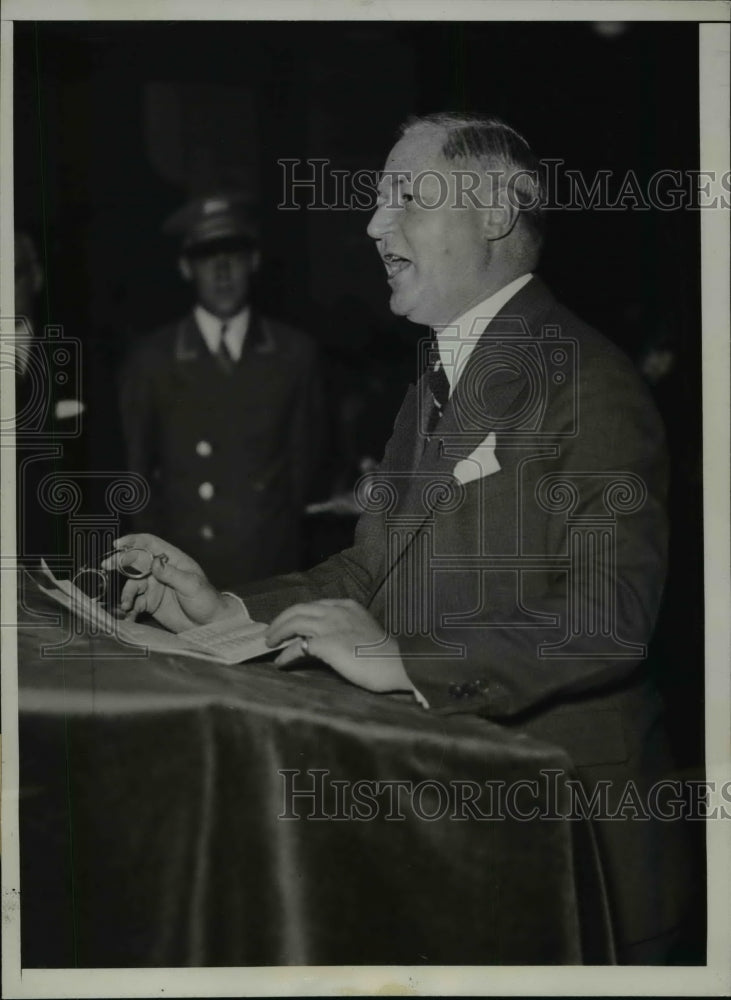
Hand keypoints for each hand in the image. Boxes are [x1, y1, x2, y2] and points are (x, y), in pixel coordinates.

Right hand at [101, 533, 240, 631]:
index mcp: (172, 560)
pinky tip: (129, 617)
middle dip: (120, 563)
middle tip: (107, 566)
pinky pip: (135, 603)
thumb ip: (171, 574)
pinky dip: (129, 609)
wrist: (210, 625)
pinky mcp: (151, 603)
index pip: (150, 544)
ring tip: (126, 606)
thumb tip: (154, 561)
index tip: (118, 544)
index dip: (133, 541)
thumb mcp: (191, 585)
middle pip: (136, 562)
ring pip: (132, 585)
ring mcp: (155, 587)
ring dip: (126, 594)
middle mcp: (161, 571)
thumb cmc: (207, 600)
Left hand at [266, 599, 416, 696]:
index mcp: (346, 606)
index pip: (313, 605)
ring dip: (278, 633)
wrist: (397, 663)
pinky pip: (298, 647)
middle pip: (298, 609)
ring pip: (293, 622)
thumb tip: (327, 641)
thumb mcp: (364, 630)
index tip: (288, 623)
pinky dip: (286, 655)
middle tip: (270, 633)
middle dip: (281, 620)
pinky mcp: (326, 644)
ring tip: (269, 643)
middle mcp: (336, 611)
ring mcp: (330, 625)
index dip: (297, 614)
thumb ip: (346, 629)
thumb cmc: (385, 654)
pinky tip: (281, 662)